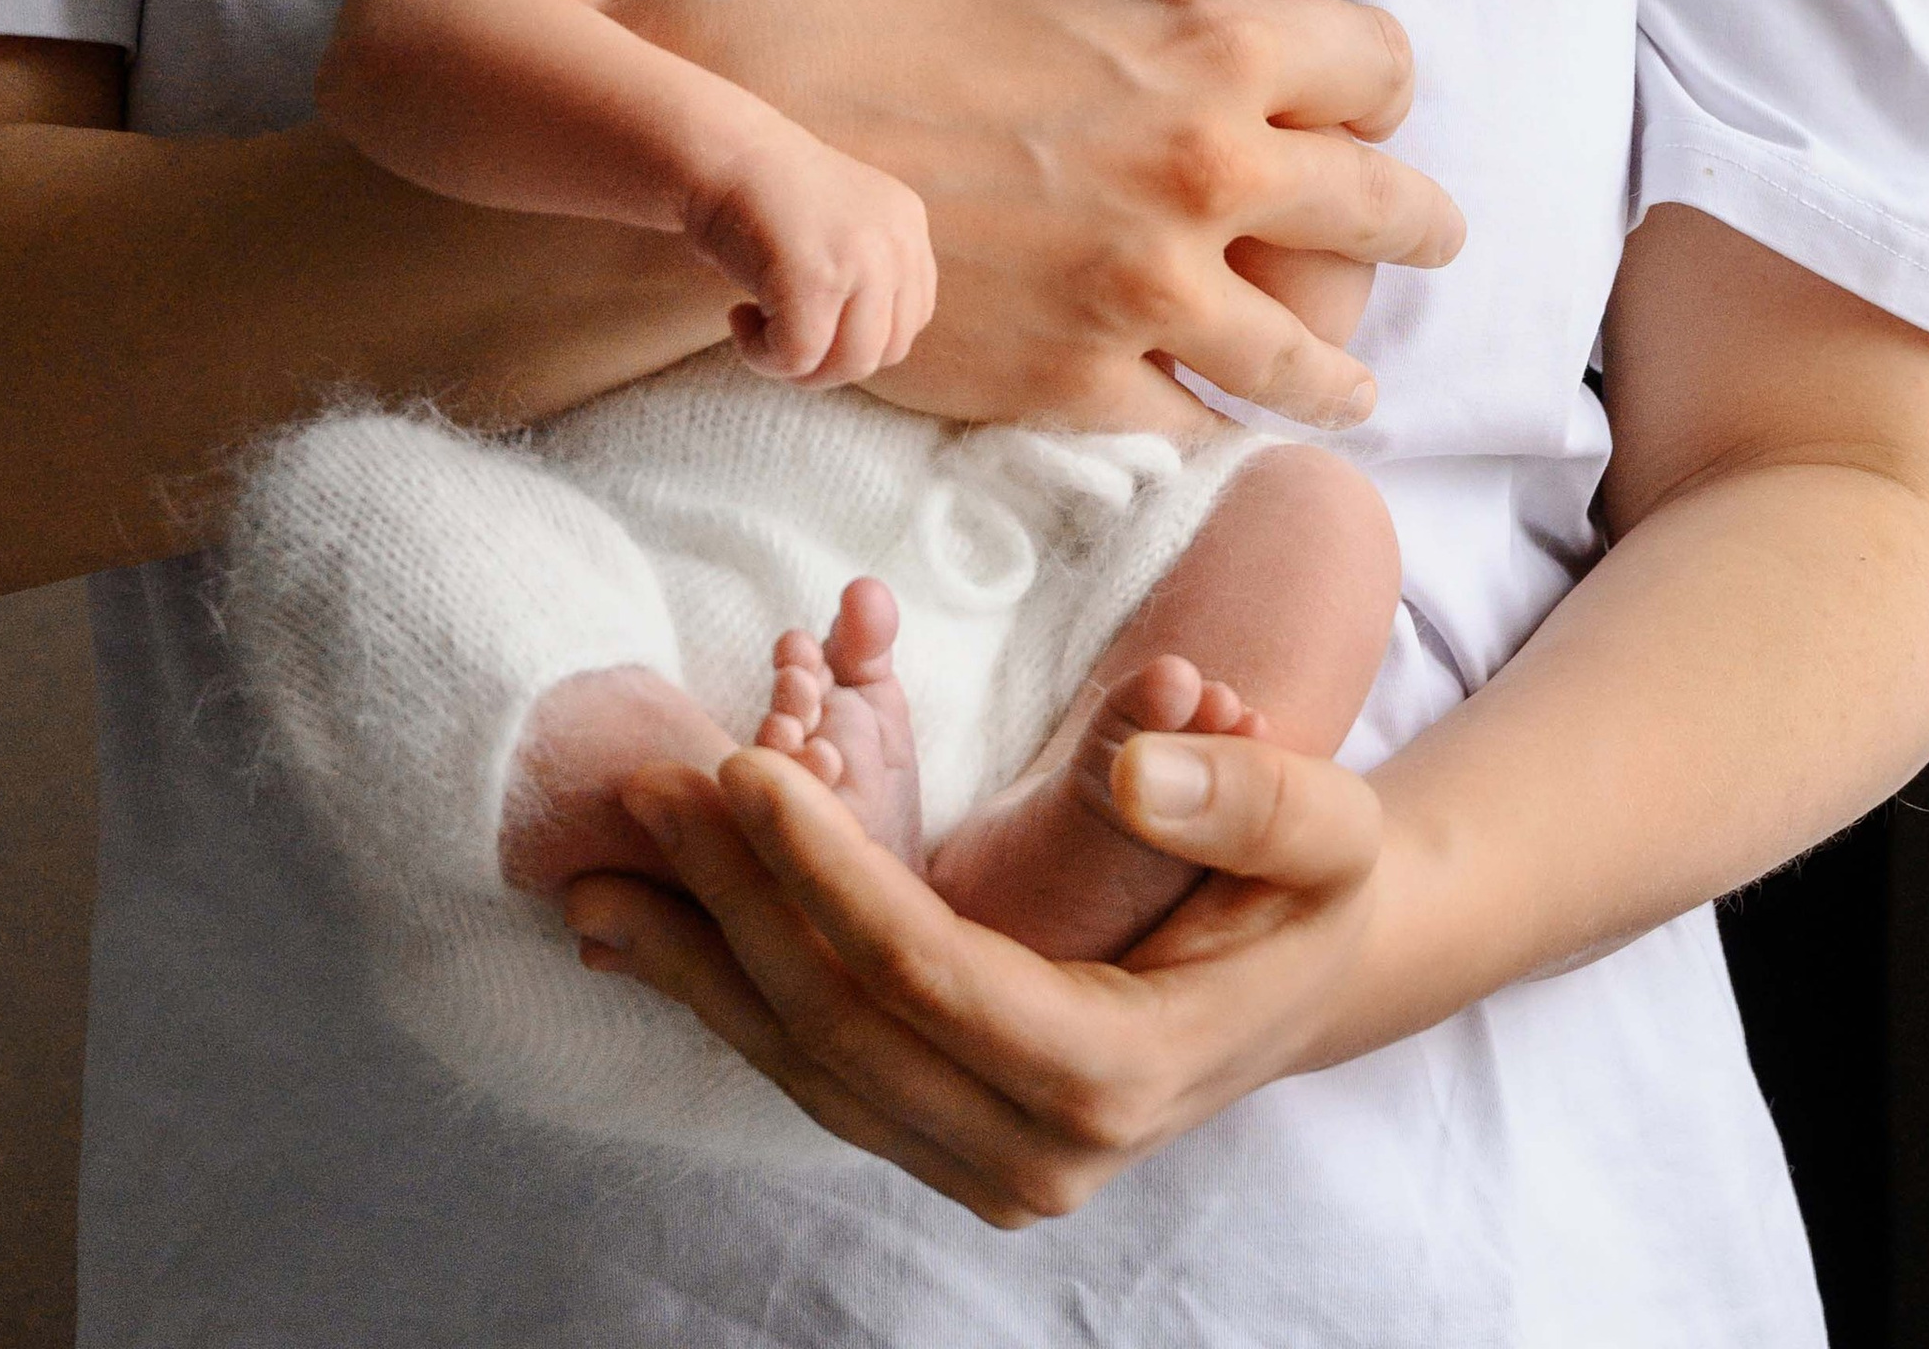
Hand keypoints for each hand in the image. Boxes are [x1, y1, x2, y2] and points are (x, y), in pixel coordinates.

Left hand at [560, 724, 1391, 1223]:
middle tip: (644, 783)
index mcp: (1122, 1072)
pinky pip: (814, 1069)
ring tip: (599, 860)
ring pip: (807, 1062)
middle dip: (731, 899)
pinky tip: (635, 930)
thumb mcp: (1329, 825)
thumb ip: (1249, 797)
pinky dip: (718, 996)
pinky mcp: (942, 1136)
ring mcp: (984, 1162)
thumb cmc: (1310, 883)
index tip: (742, 769)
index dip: (827, 874)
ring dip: (696, 957)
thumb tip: (1137, 765)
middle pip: (846, 1024)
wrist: (1303, 975)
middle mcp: (1039, 1152)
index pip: (934, 974)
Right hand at [618, 0, 1457, 433]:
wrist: (756, 119)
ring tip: (1348, 380)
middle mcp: (1206, 173)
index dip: (1375, 83)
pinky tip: (1214, 411)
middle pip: (1397, 214)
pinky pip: (1196, 423)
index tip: (1362, 108)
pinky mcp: (1079, 382)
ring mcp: (1148, 290)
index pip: (1382, 67)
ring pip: (1319, 362)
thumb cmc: (881, 3)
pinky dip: (1212, 418)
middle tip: (1420, 237)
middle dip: (1417, 225)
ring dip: (1341, 367)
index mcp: (1208, 46)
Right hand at [688, 123, 937, 386]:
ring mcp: (861, 258)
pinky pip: (798, 357)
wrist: (718, 150)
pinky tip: (739, 317)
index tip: (808, 316)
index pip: (910, 319)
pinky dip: (761, 355)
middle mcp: (896, 240)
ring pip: (849, 364)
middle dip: (827, 362)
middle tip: (778, 336)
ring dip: (798, 367)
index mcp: (906, 224)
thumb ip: (868, 278)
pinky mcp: (817, 279)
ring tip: (758, 330)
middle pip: (886, 351)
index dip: (855, 335)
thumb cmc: (762, 197)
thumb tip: (864, 357)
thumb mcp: (840, 228)